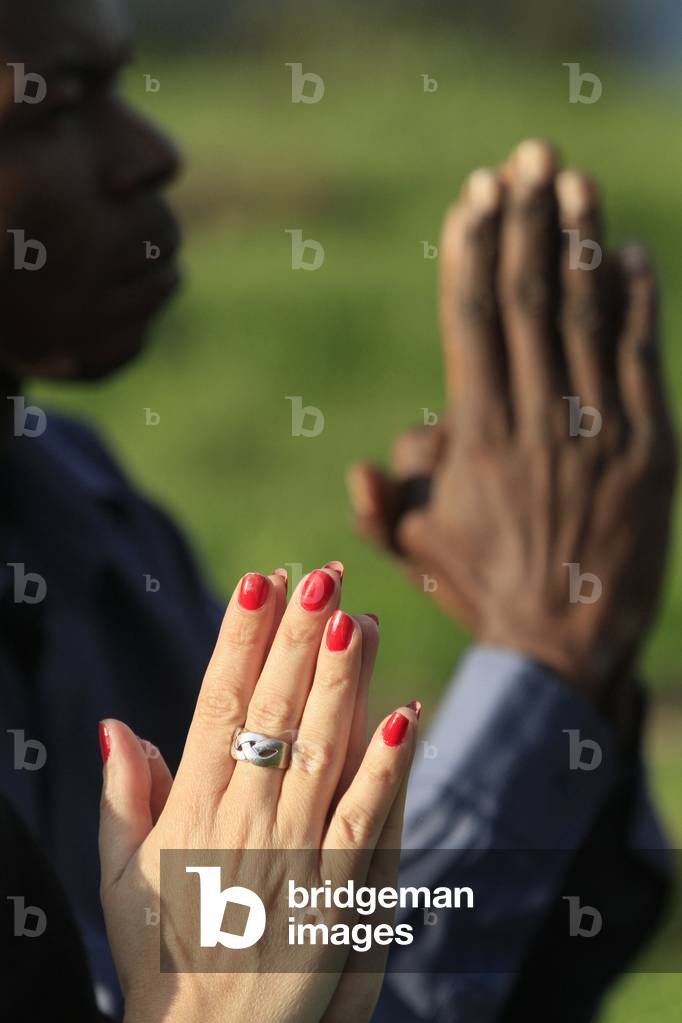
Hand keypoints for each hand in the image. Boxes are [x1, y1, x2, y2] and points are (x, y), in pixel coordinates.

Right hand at [99, 565, 418, 1022]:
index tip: (261, 583)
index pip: (216, 706)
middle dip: (298, 639)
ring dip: (342, 682)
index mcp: (189, 812)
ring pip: (322, 751)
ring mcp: (292, 859)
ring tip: (358, 617)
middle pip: (273, 713)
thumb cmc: (162, 957)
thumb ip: (125, 797)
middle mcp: (239, 824)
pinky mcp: (338, 898)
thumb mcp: (122, 879)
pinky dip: (386, 768)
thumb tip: (117, 724)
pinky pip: (365, 822)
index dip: (240, 641)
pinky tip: (405, 715)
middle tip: (321, 575)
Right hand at [348, 139, 676, 704]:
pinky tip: (634, 254)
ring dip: (580, 242)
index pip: (471, 322)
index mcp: (476, 438)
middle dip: (525, 221)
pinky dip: (638, 304)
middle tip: (526, 157)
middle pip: (529, 300)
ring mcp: (596, 432)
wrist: (568, 647)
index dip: (472, 252)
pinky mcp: (647, 449)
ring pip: (586, 317)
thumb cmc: (484, 592)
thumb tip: (360, 463)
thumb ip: (380, 503)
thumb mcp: (416, 551)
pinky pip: (640, 361)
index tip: (473, 196)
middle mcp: (535, 422)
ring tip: (574, 179)